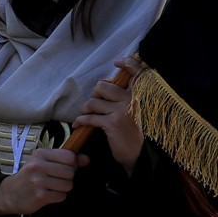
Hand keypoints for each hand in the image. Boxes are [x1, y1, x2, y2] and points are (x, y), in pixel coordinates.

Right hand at [0, 147, 79, 215]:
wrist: (9, 193)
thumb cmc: (29, 175)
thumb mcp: (44, 162)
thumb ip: (66, 159)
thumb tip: (87, 159)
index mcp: (40, 154)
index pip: (69, 157)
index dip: (72, 164)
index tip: (64, 168)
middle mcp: (38, 166)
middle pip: (70, 172)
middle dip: (68, 178)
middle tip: (57, 179)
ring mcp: (38, 181)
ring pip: (68, 185)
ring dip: (64, 188)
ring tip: (52, 187)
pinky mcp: (40, 196)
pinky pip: (61, 196)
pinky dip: (58, 196)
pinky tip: (49, 194)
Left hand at [72, 57, 142, 174]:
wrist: (138, 155)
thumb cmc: (134, 134)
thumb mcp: (134, 112)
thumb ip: (124, 98)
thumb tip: (104, 85)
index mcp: (138, 96)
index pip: (136, 74)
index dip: (128, 64)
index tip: (118, 61)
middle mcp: (131, 100)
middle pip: (103, 86)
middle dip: (94, 94)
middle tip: (94, 104)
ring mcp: (122, 111)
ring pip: (94, 102)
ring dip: (86, 108)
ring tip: (85, 114)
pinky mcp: (112, 123)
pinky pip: (90, 117)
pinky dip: (81, 120)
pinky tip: (78, 124)